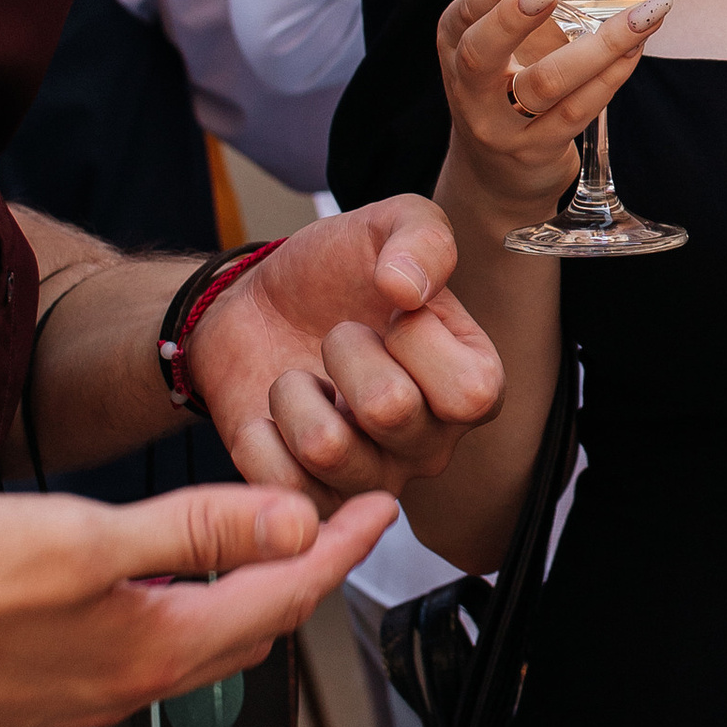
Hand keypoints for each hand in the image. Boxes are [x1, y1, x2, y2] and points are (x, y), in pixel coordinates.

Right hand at [0, 483, 398, 726]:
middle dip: (306, 573)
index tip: (383, 509)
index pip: (282, 595)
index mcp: (154, 648)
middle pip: (250, 626)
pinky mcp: (42, 689)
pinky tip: (164, 581)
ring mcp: (84, 694)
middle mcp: (128, 684)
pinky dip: (183, 610)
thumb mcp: (84, 540)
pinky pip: (145, 650)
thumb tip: (295, 521)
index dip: (341, 548)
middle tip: (342, 521)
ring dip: (245, 593)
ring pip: (198, 643)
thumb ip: (194, 530)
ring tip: (270, 541)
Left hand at [190, 195, 503, 503]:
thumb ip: (421, 236)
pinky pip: (279, 484)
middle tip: (338, 338)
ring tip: (303, 378)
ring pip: (326, 448)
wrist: (255, 309)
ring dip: (292, 391)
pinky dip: (259, 438)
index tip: (394, 310)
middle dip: (343, 350)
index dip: (417, 338)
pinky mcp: (308, 501)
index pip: (471, 391)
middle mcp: (431, 442)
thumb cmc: (335, 274)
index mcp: (472, 384)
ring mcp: (371, 479)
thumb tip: (407, 287)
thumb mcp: (387, 225)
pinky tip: (271, 418)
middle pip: (390, 410)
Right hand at [436, 0, 670, 213]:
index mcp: (454, 51)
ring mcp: (501, 128)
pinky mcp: (537, 151)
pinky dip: (612, 74)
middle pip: (480, 55)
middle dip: (513, 18)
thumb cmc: (504, 96)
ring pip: (546, 83)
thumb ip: (522, 13)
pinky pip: (578, 109)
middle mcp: (469, 91)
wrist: (497, 177)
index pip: (461, 17)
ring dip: (602, 45)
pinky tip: (636, 49)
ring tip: (644, 16)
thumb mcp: (500, 51)